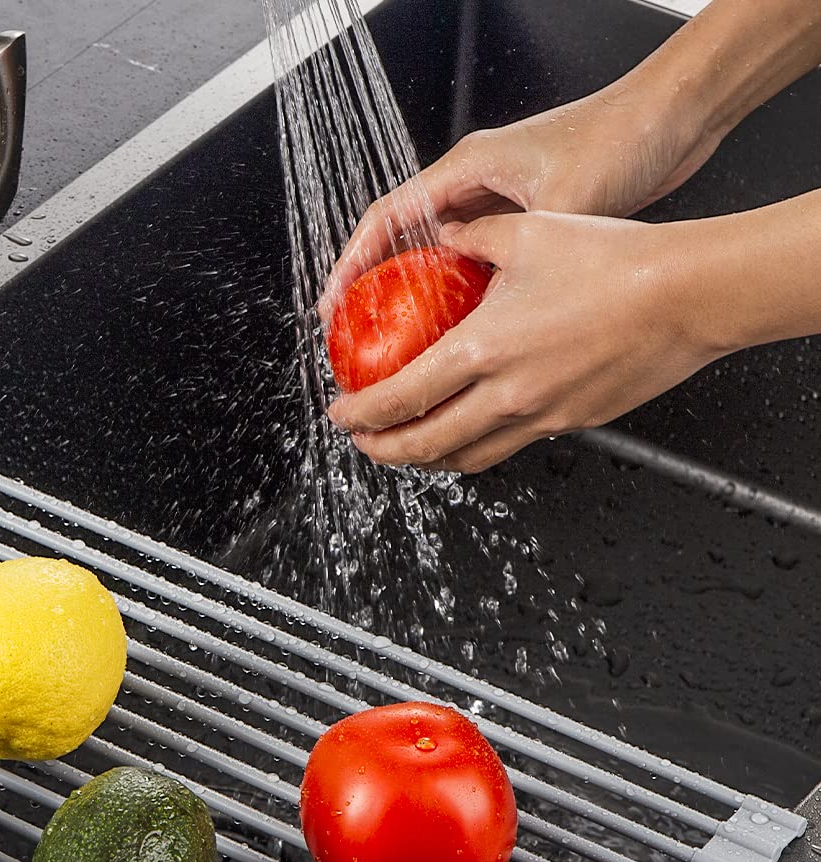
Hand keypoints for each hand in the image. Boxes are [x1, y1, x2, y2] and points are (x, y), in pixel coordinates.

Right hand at [323, 80, 717, 310]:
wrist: (675, 119)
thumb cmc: (621, 139)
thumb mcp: (561, 200)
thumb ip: (519, 248)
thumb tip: (487, 305)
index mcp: (467, 168)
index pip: (387, 219)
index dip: (352, 265)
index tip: (333, 308)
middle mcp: (476, 186)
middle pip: (403, 244)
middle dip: (374, 293)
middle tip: (357, 340)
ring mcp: (499, 206)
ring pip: (438, 261)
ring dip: (416, 302)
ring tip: (399, 350)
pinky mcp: (525, 224)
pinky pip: (475, 270)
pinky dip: (460, 301)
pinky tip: (459, 337)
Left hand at [326, 212, 723, 473]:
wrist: (690, 295)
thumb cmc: (617, 261)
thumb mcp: (529, 232)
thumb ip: (475, 236)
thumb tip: (446, 233)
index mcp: (483, 349)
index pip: (400, 398)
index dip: (361, 414)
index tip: (340, 413)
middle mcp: (505, 394)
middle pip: (422, 445)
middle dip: (382, 449)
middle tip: (362, 441)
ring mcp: (538, 416)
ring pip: (464, 457)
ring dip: (425, 458)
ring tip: (406, 445)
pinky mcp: (569, 423)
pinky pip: (506, 447)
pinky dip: (473, 448)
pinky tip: (467, 432)